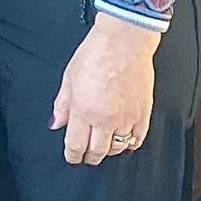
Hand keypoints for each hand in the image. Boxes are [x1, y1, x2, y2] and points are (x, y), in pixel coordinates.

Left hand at [52, 12, 161, 165]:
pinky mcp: (144, 113)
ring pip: (118, 147)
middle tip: (87, 157)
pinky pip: (138, 138)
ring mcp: (127, 118)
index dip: (73, 156)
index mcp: (84, 111)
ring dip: (110, 151)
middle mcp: (106, 119)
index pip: (76, 145)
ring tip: (104, 147)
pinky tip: (125, 143)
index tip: (72, 158)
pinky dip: (131, 144)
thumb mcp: (69, 79)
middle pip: (98, 151)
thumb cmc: (95, 55)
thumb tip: (56, 123)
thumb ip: (62, 105)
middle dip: (90, 157)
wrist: (123, 42)